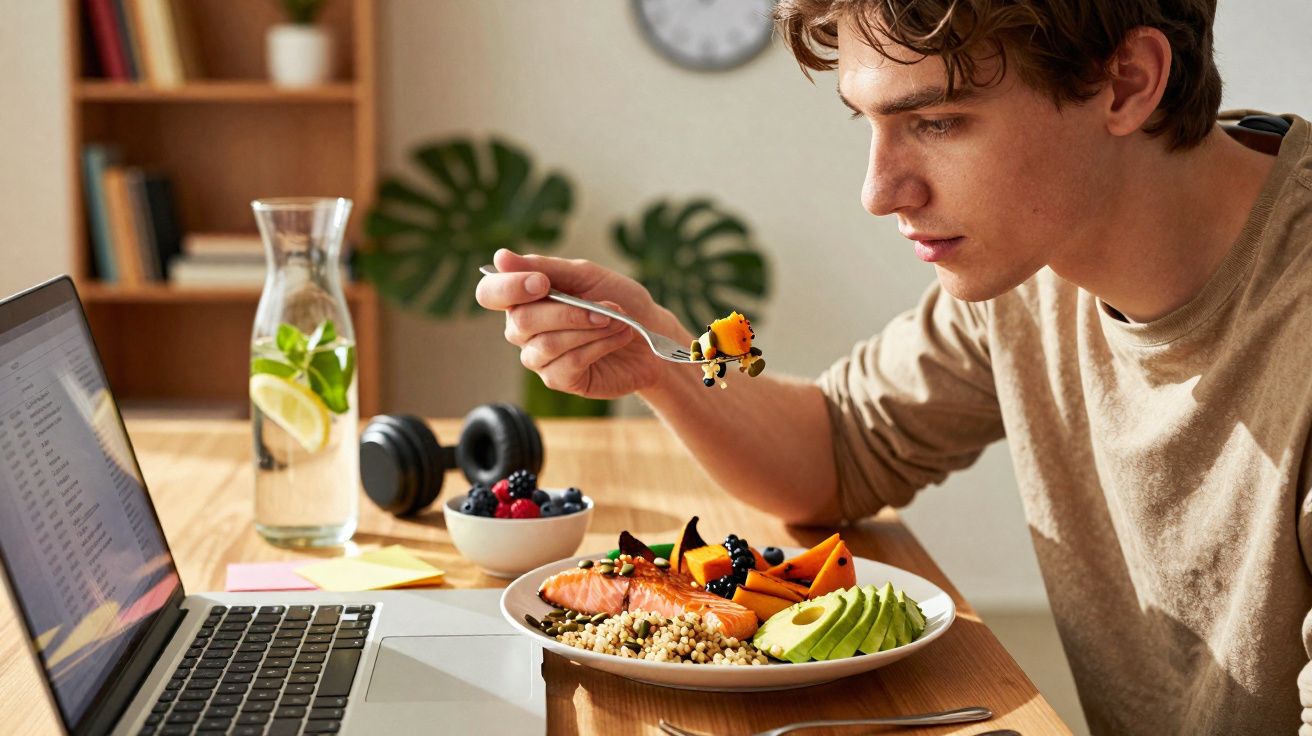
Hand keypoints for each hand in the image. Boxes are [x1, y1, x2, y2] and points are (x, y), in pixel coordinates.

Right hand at [476, 249, 685, 398]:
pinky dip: (598, 346)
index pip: (490, 293)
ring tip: (619, 321)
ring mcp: (539, 357)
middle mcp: (523, 330)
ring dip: (589, 329)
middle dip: (568, 312)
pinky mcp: (560, 379)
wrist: (652, 333)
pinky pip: (568, 363)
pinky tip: (618, 337)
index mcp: (524, 298)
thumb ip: (544, 267)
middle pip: (521, 321)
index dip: (508, 288)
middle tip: (606, 307)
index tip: (542, 283)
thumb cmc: (618, 300)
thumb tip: (499, 257)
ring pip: (547, 344)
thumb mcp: (585, 275)